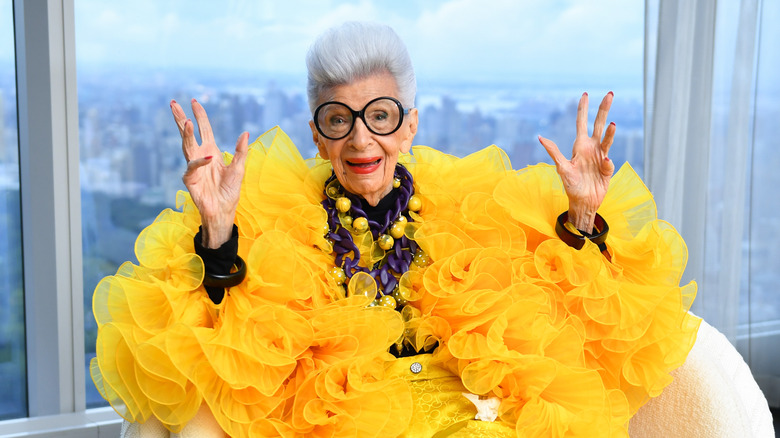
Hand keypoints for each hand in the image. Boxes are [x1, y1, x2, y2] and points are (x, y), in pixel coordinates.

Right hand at [171, 99, 248, 247]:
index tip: (194, 101)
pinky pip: (193, 167)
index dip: (199, 115)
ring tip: (185, 121)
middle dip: (180, 118)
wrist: (224, 210)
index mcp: (211, 151)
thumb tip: (245, 133)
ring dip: (186, 134)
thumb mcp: (239, 169)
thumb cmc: (230, 191)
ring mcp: (193, 166)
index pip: (204, 129)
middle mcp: (200, 156)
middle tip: (173, 103)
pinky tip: (208, 157)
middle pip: (188, 133)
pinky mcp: (190, 179)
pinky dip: (200, 162)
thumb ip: (241, 151)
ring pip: (187, 146)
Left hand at [538, 92, 615, 231]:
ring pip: (608, 138)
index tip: (585, 94)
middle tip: (610, 94)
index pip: (581, 123)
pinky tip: (603, 164)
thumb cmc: (570, 185)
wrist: (582, 201)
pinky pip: (609, 161)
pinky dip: (606, 162)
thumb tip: (540, 137)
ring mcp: (601, 156)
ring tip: (612, 124)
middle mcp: (592, 148)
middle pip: (598, 124)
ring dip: (610, 131)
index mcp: (579, 146)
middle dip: (604, 109)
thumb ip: (554, 151)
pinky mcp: (608, 168)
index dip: (583, 109)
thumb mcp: (561, 167)